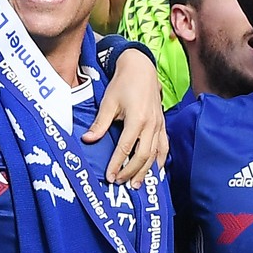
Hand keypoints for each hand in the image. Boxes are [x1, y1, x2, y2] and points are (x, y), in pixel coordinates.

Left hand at [81, 48, 167, 185]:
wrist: (141, 68)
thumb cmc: (123, 84)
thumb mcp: (108, 102)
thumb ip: (99, 124)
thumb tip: (87, 140)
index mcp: (137, 119)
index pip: (126, 148)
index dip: (117, 164)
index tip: (109, 176)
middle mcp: (151, 125)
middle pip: (143, 156)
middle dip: (131, 172)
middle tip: (120, 183)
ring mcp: (159, 125)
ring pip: (155, 154)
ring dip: (146, 171)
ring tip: (137, 184)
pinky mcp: (163, 124)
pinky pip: (164, 146)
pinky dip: (160, 160)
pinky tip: (156, 171)